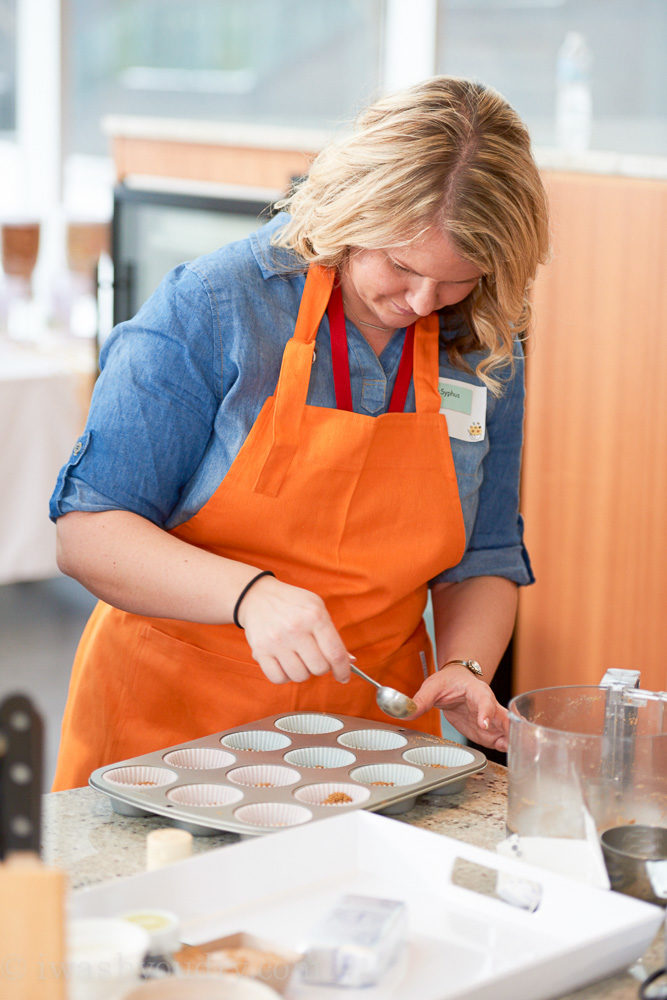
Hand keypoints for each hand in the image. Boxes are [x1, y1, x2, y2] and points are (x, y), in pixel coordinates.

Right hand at [236, 575, 350, 684]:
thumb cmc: (292, 604)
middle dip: (320, 667)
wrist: (258, 596)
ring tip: (298, 658)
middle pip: (319, 668)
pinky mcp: (260, 651)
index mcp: (315, 616)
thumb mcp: (317, 609)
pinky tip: (285, 664)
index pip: (335, 653)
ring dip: (302, 672)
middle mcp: (296, 629)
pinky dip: (284, 676)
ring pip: (300, 676)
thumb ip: (332, 635)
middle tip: (314, 657)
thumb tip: (349, 661)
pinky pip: (278, 678)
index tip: (343, 677)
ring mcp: (277, 641)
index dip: (343, 670)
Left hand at [407, 664, 508, 750]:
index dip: (486, 712)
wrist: (456, 682)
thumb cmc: (448, 681)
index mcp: (476, 691)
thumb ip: (420, 700)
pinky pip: (500, 740)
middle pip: (504, 717)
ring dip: (512, 742)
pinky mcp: (488, 731)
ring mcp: (490, 720)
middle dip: (511, 730)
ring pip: (507, 731)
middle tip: (517, 743)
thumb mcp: (432, 686)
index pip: (484, 700)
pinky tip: (512, 757)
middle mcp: (489, 705)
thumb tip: (405, 711)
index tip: (483, 723)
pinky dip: (506, 748)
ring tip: (519, 755)